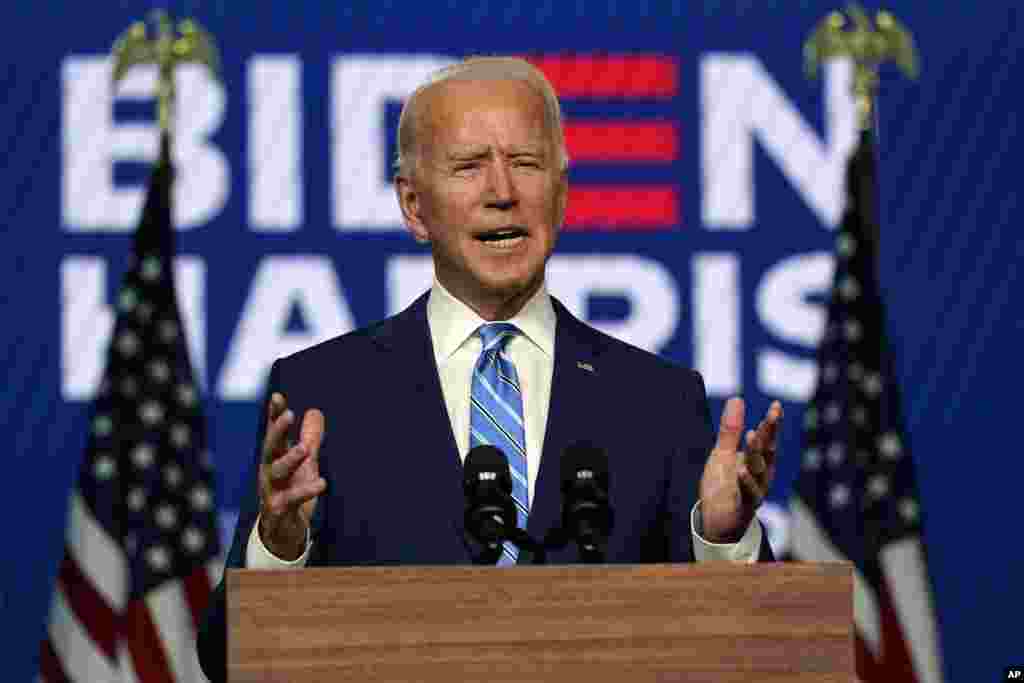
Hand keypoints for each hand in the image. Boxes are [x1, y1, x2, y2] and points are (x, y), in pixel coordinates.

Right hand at [257, 393, 326, 559]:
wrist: (283, 534)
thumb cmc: (291, 492)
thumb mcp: (304, 464)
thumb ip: (310, 438)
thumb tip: (314, 411)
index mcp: (275, 458)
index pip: (273, 433)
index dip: (274, 416)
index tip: (278, 397)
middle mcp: (269, 472)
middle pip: (270, 448)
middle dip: (277, 431)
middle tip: (288, 415)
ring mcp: (271, 491)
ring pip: (276, 472)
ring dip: (290, 459)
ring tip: (305, 449)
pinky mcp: (278, 510)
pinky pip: (290, 499)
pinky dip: (305, 491)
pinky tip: (321, 482)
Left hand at [698, 397, 781, 542]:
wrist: (718, 521)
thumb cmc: (724, 485)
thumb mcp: (723, 454)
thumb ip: (730, 430)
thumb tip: (737, 398)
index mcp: (757, 461)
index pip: (766, 439)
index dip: (771, 423)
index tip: (776, 406)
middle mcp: (761, 475)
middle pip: (766, 451)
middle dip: (770, 433)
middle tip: (773, 415)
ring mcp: (754, 490)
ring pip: (758, 470)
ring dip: (757, 453)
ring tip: (753, 434)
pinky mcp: (743, 506)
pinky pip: (747, 493)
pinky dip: (746, 482)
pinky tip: (741, 470)